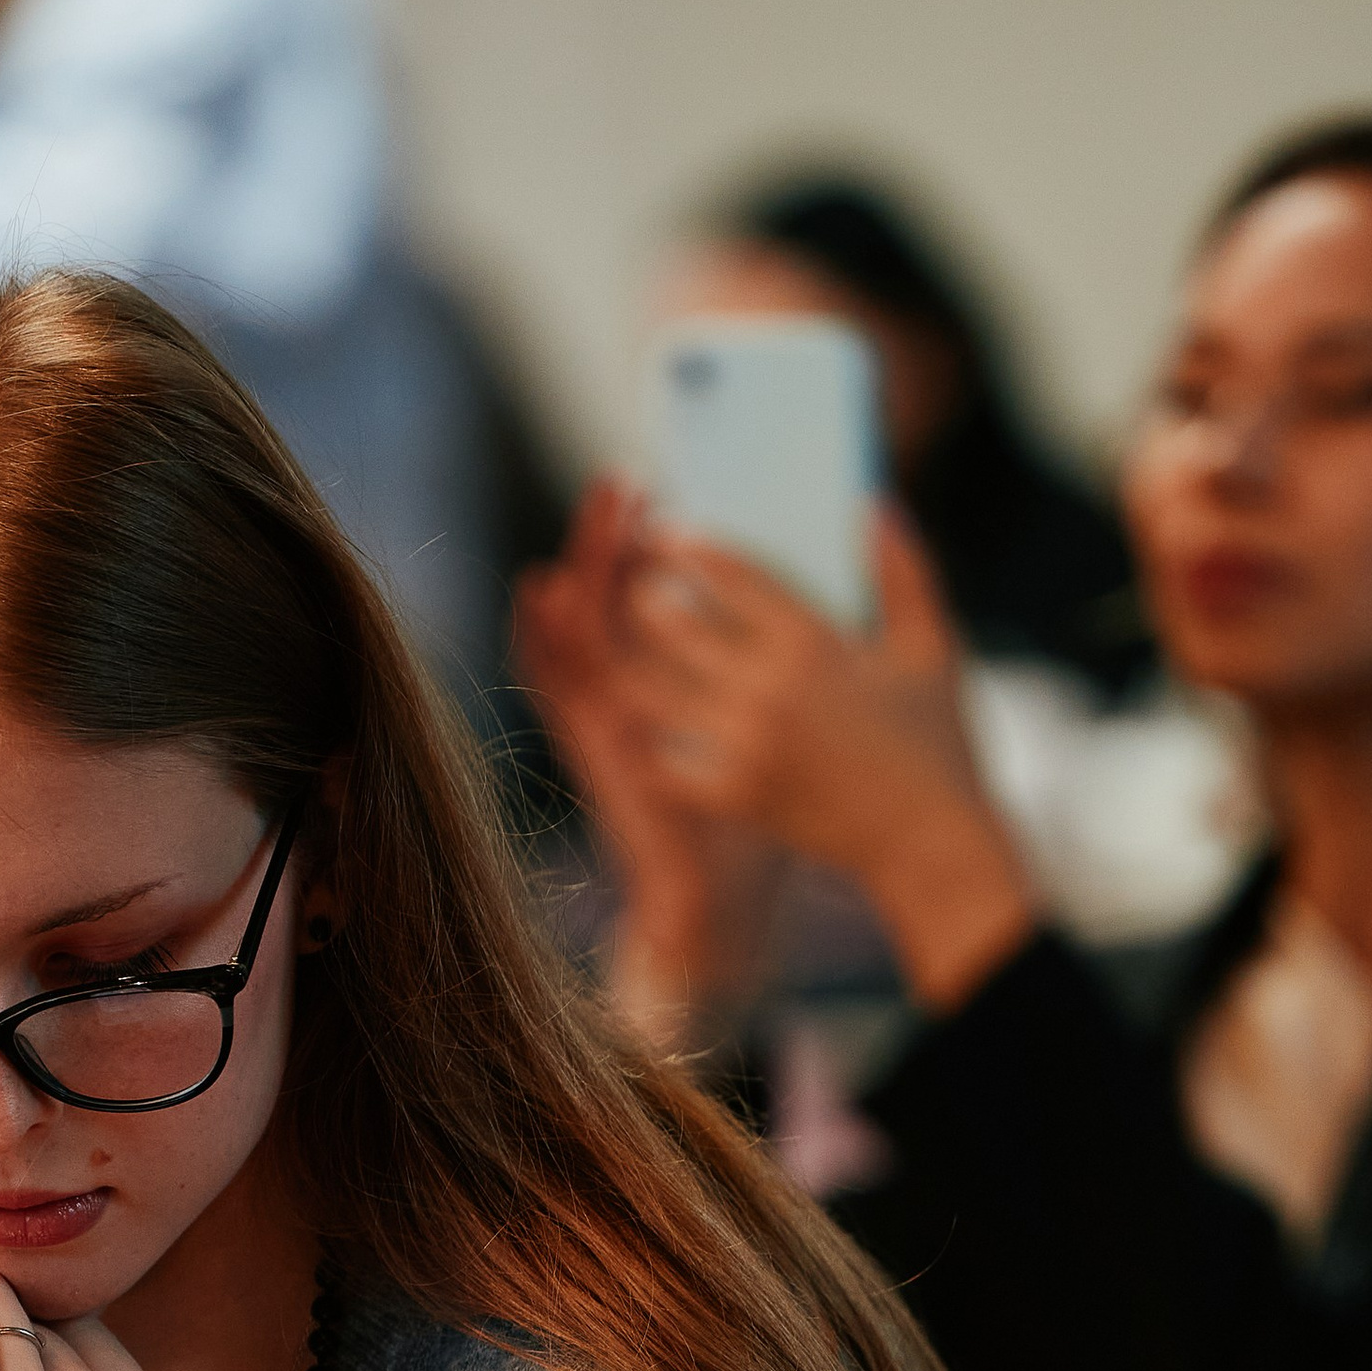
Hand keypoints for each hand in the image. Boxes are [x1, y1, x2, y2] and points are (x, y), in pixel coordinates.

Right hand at [516, 481, 781, 1050]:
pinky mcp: (595, 749)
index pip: (667, 587)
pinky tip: (540, 592)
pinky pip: (558, 688)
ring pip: (584, 628)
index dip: (666, 535)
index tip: (677, 482)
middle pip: (620, 592)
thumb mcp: (785, 721)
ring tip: (589, 515)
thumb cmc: (757, 809)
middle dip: (617, 534)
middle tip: (624, 475)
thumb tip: (832, 590)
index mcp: (690, 675)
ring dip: (580, 567)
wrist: (722, 895)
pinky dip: (542, 641)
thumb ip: (795, 657)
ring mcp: (612, 717)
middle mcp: (642, 689)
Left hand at [617, 507, 1038, 1008]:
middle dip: (641, 594)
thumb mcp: (930, 647)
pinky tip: (644, 717)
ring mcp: (742, 745)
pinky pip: (662, 755)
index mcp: (811, 641)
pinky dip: (648, 734)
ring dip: (630, 660)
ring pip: (649, 687)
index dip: (685, 546)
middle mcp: (766, 688)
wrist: (929, 843)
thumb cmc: (935, 741)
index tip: (662, 532)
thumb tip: (871, 503)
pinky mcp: (732, 795)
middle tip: (631, 583)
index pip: (727, 573)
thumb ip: (901, 570)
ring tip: (622, 644)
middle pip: (668, 621)